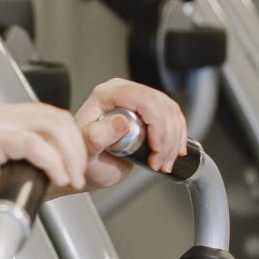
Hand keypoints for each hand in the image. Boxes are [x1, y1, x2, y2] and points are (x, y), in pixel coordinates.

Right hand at [0, 102, 89, 222]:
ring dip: (68, 157)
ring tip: (70, 179)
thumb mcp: (25, 167)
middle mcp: (3, 114)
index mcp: (12, 117)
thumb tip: (78, 159)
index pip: (58, 118)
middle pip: (58, 120)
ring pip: (50, 128)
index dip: (76, 141)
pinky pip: (33, 144)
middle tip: (78, 177)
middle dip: (77, 150)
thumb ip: (47, 154)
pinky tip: (56, 177)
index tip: (80, 168)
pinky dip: (52, 162)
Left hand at [73, 78, 188, 190]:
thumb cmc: (82, 158)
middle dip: (168, 136)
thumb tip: (121, 122)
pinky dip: (176, 138)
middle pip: (162, 105)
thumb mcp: (86, 150)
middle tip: (160, 162)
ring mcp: (137, 101)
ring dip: (174, 140)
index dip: (157, 124)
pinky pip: (172, 118)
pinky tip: (172, 154)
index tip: (156, 149)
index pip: (144, 99)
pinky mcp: (148, 113)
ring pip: (171, 112)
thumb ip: (97, 136)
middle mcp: (124, 93)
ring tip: (163, 163)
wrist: (87, 166)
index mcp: (107, 94)